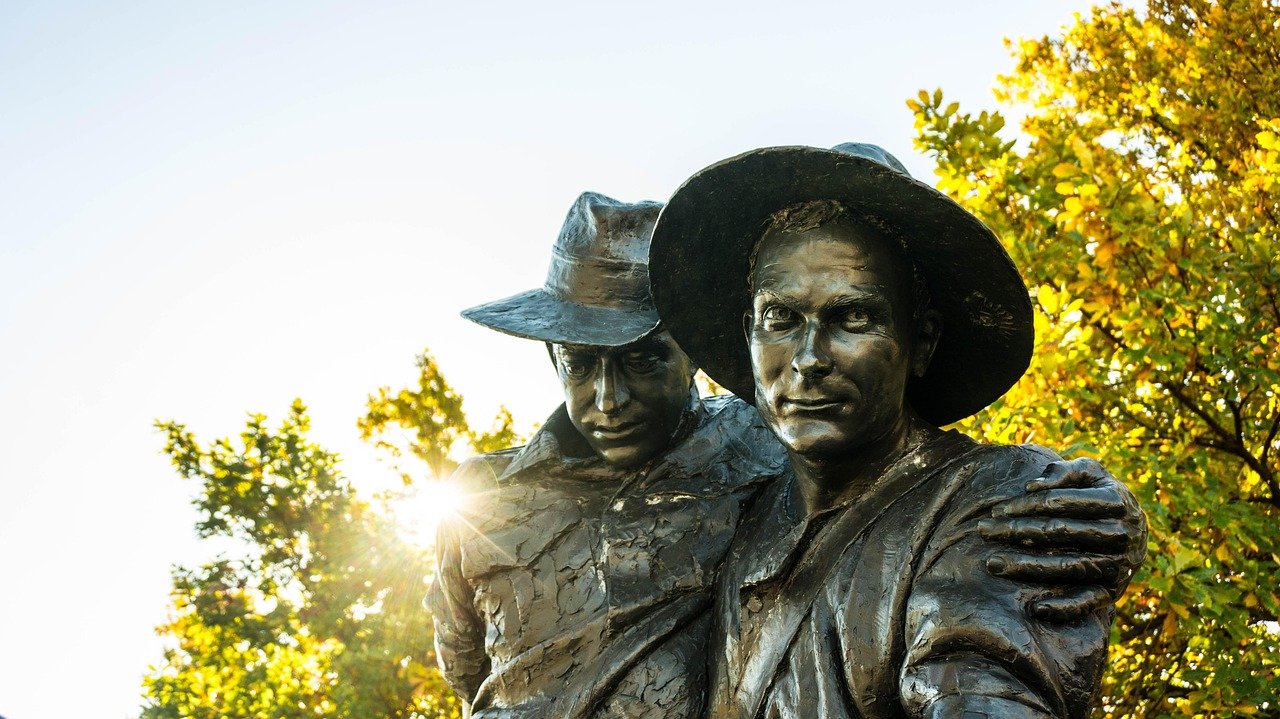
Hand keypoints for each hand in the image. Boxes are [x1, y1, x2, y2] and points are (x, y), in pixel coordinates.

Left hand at [979, 457, 1146, 621]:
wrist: (1136, 531)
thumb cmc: (1100, 495)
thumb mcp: (1091, 474)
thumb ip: (1065, 471)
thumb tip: (1033, 486)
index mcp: (1115, 501)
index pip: (1059, 502)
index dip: (1024, 505)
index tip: (996, 510)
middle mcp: (1120, 535)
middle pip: (1057, 532)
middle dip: (1015, 531)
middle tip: (983, 532)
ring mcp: (1118, 566)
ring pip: (1064, 566)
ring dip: (1025, 567)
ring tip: (992, 563)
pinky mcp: (1113, 592)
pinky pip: (1087, 603)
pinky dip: (1064, 608)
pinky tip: (1036, 609)